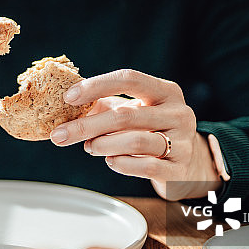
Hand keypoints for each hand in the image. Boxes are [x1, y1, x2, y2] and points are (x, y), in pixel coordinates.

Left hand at [49, 69, 220, 200]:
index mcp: (165, 91)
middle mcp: (179, 113)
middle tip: (60, 135)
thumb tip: (64, 107)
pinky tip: (110, 161)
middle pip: (126, 115)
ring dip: (103, 145)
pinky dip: (121, 164)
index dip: (97, 85)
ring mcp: (182, 142)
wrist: (188, 164)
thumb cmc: (151, 130)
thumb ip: (104, 105)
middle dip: (87, 125)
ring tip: (89, 147)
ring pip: (135, 141)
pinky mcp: (179, 170)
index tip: (69, 97)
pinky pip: (145, 166)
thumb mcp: (134, 111)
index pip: (129, 78)